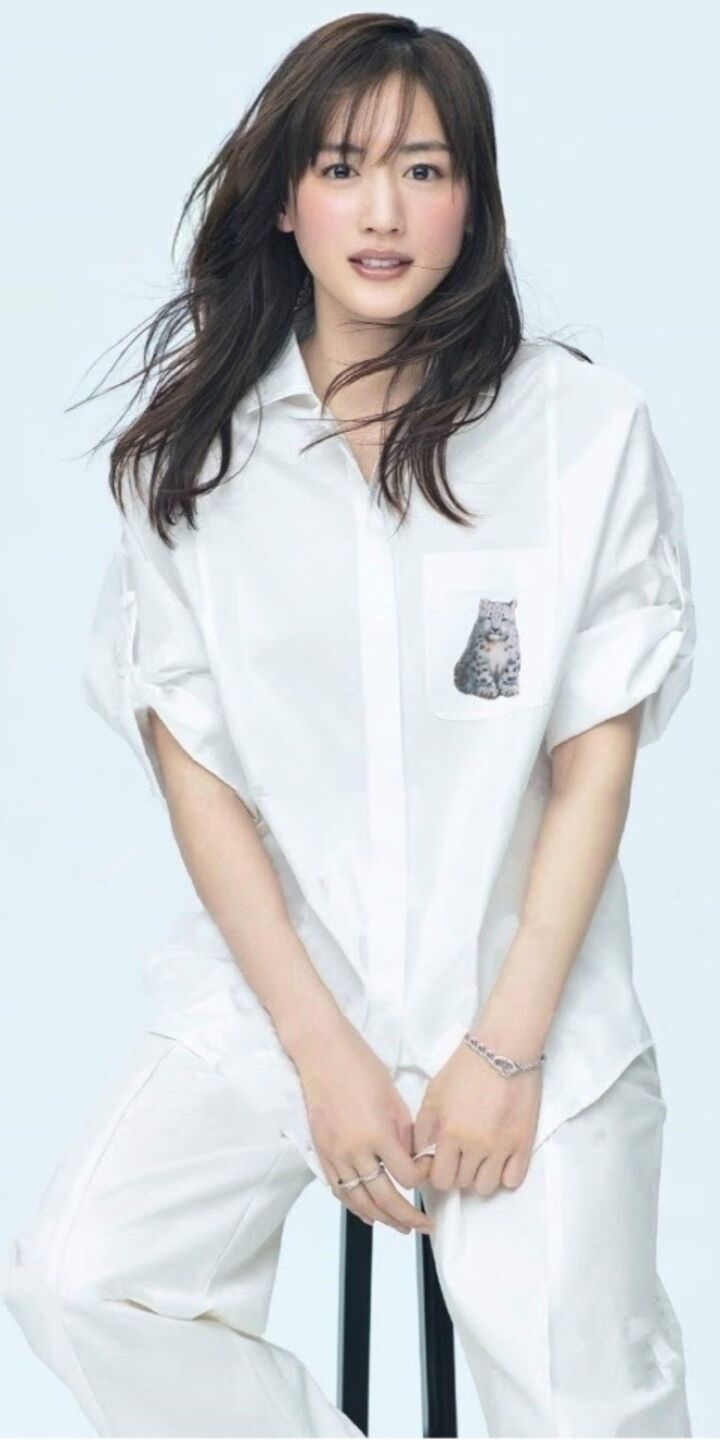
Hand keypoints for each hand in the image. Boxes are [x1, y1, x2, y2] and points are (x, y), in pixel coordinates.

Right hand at [291, 1011, 433, 1235]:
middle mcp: (356, 1150)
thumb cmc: (360, 1067)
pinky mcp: (322, 1153)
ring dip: (382, 1219)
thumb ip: (404, 1134)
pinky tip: (368, 1215)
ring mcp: (336, 1155)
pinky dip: (354, 1207)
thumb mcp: (393, 1098)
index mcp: (379, 1134)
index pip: (407, 1176)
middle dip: (408, 1217)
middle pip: (385, 1198)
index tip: (429, 1175)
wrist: (322, 1054)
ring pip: (360, 1202)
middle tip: (424, 1225)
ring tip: (400, 1227)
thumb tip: (414, 1159)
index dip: (422, 1180)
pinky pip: (339, 1191)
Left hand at [412, 1037, 542, 1195]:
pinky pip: (513, 1180)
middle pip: (463, 1184)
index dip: (439, 1174)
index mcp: (450, 1133)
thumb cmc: (465, 1068)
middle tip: (461, 1154)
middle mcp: (475, 1146)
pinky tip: (499, 1158)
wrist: (503, 1050)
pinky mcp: (524, 1142)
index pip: (440, 1180)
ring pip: (486, 1186)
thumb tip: (420, 1154)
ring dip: (480, 1175)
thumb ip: (423, 1127)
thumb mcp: (433, 1093)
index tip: (442, 1163)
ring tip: (480, 1156)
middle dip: (458, 1172)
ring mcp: (502, 1147)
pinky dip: (505, 1174)